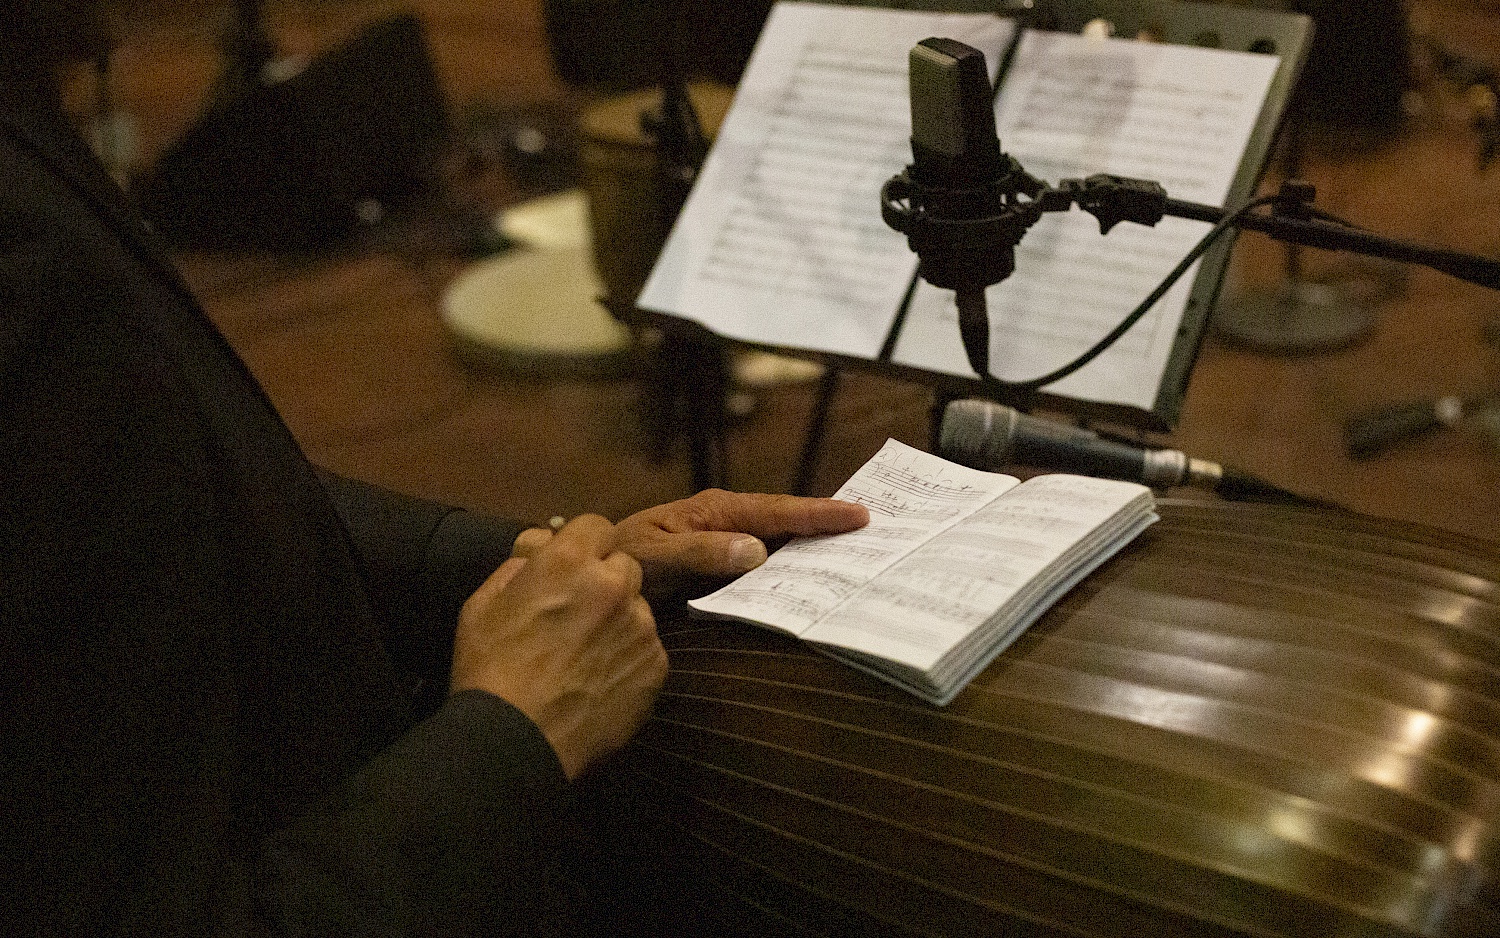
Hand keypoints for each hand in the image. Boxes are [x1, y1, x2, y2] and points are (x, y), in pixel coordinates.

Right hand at [450, 515, 665, 779]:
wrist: (517, 742)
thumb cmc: (489, 670)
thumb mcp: (482, 604)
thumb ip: (518, 562)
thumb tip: (543, 541)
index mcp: (568, 562)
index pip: (595, 525)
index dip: (581, 545)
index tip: (571, 567)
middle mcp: (614, 586)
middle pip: (623, 564)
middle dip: (604, 579)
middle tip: (578, 612)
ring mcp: (641, 626)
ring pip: (639, 606)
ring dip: (619, 618)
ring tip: (588, 653)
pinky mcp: (657, 665)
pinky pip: (647, 646)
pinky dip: (629, 656)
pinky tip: (601, 679)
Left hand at [510, 491, 868, 603]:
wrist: (586, 575)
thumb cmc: (617, 562)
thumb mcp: (653, 557)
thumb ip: (700, 553)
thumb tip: (757, 550)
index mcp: (711, 512)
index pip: (774, 511)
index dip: (816, 513)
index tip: (857, 516)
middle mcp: (722, 521)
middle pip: (784, 519)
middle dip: (825, 520)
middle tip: (874, 525)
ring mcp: (722, 540)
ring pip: (778, 537)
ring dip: (812, 541)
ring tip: (856, 546)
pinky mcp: (718, 561)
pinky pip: (763, 558)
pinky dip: (790, 561)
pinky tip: (811, 573)